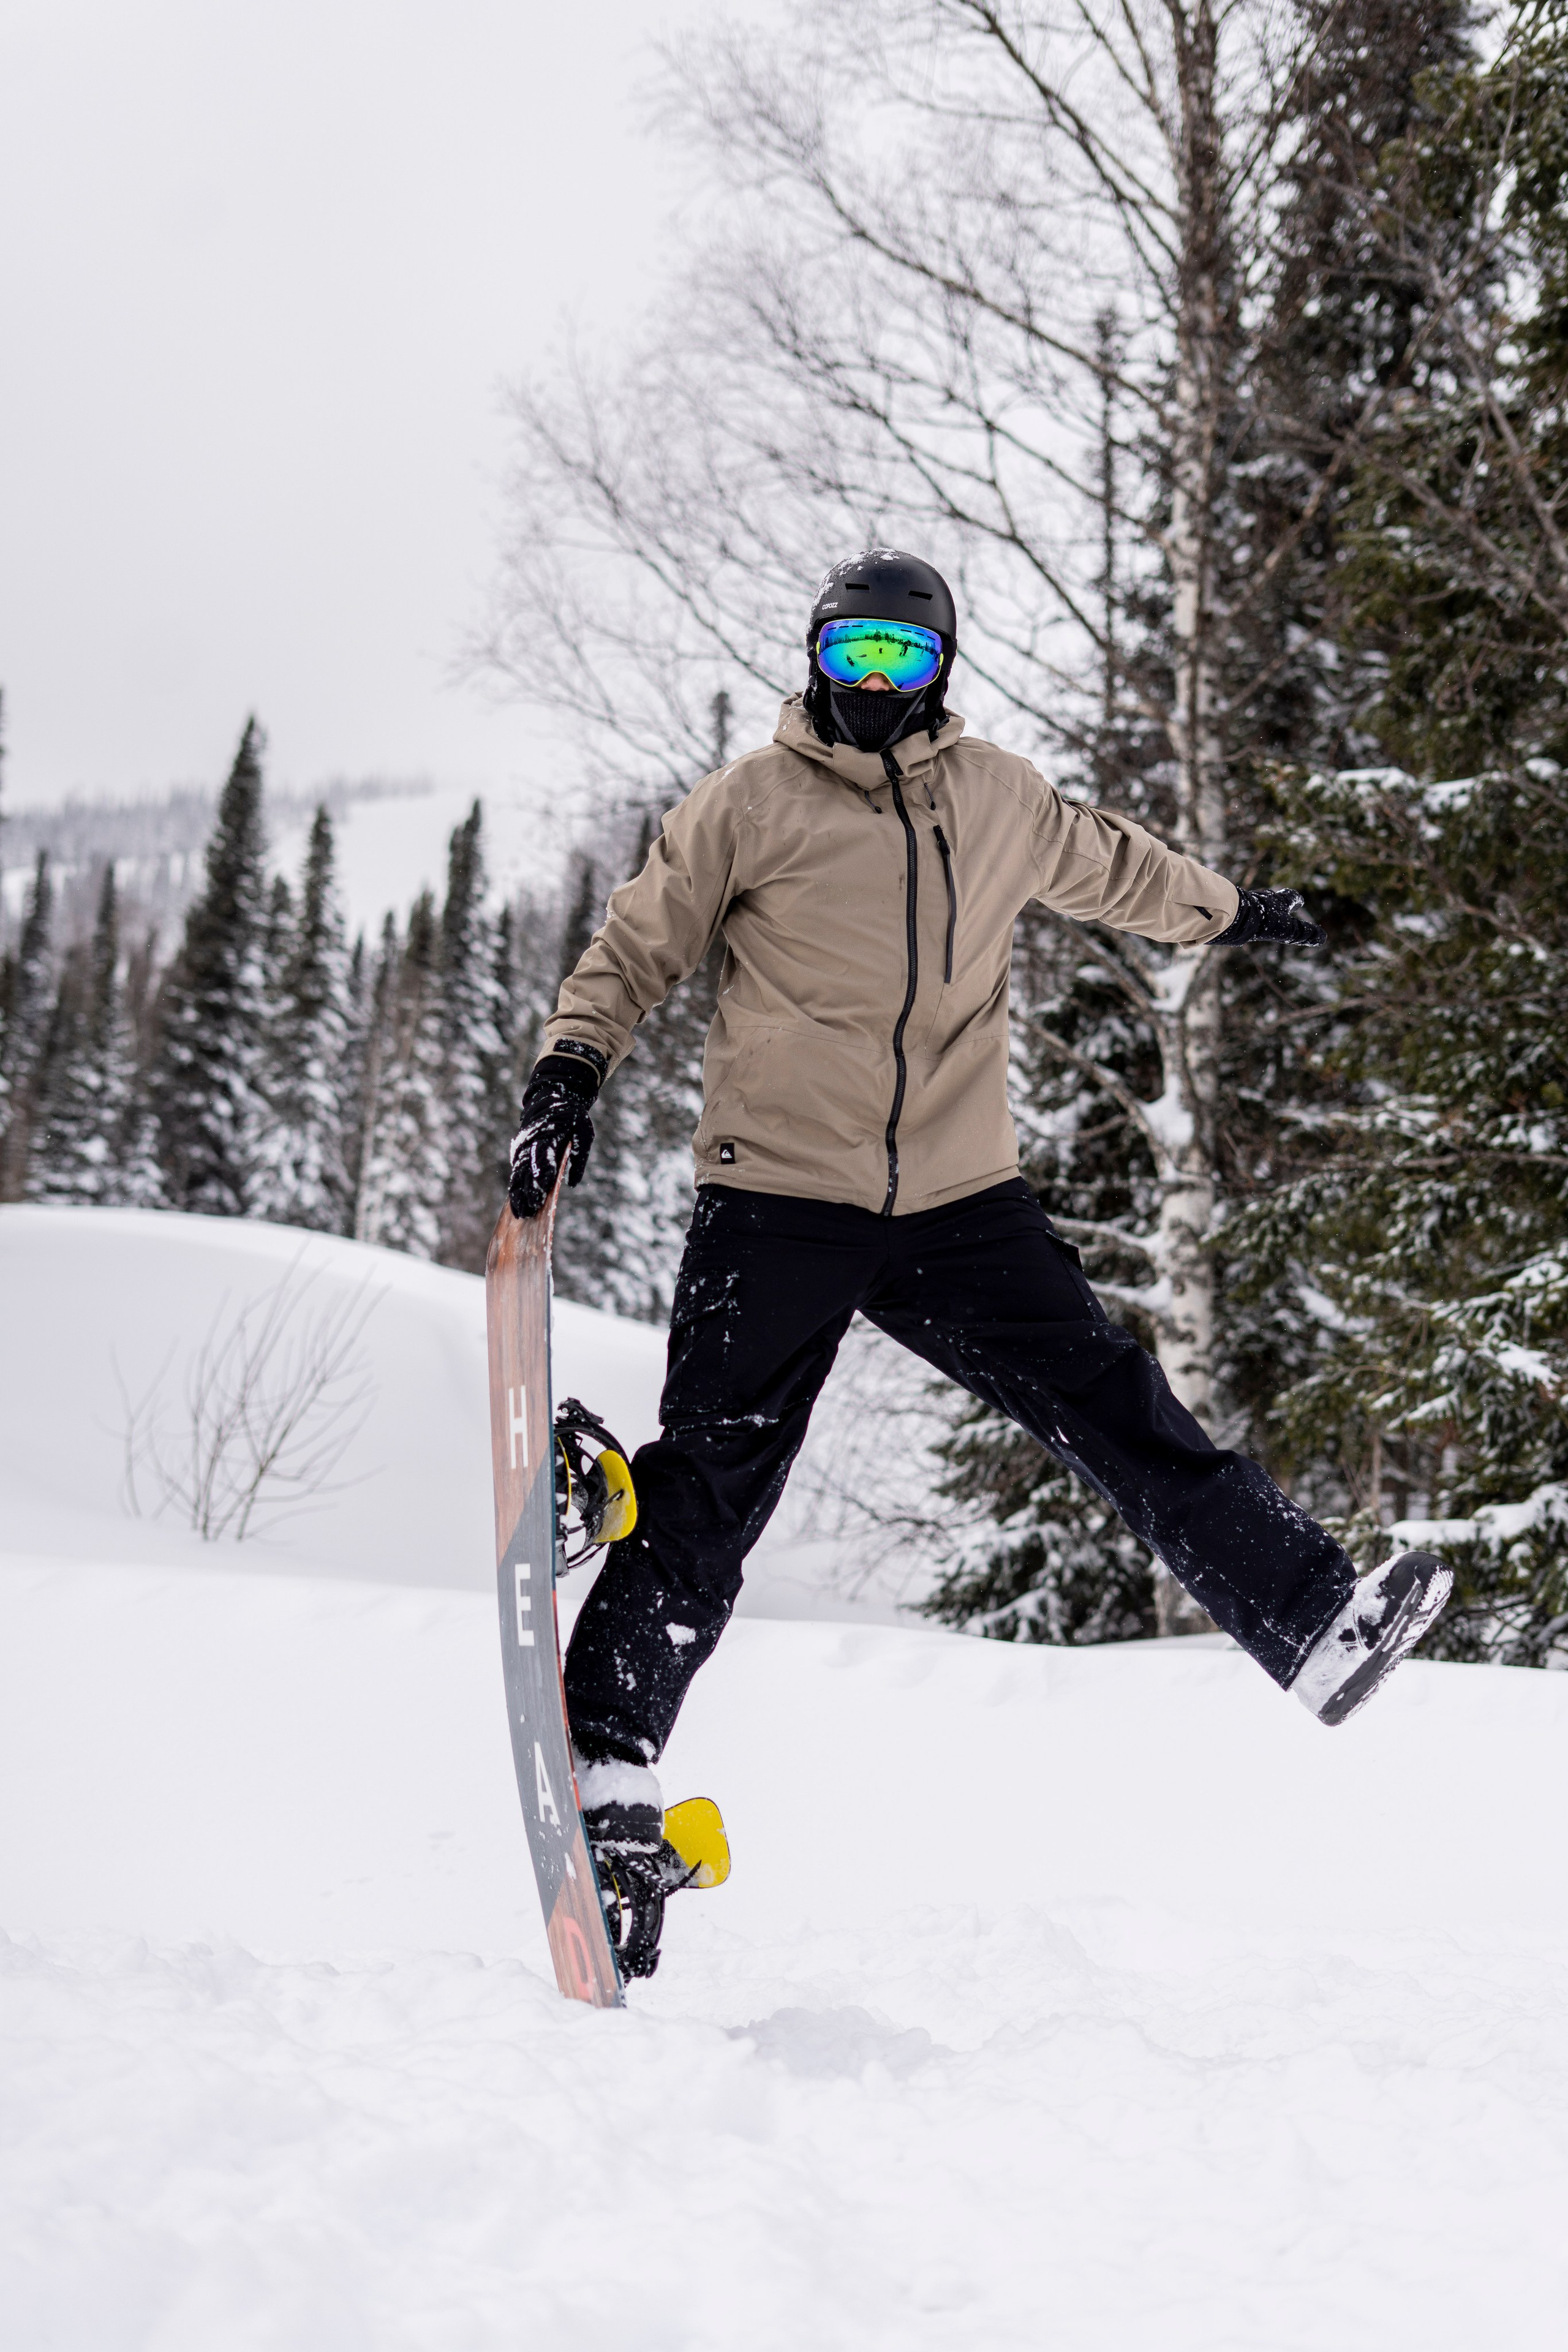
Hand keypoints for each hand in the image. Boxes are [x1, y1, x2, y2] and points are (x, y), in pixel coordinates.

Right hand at [508, 1048, 603, 1217]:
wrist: (552, 1094)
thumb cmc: (573, 1116)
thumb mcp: (584, 1133)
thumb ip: (579, 1157)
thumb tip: (572, 1183)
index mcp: (550, 1138)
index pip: (544, 1164)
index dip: (540, 1182)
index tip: (539, 1199)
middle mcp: (533, 1144)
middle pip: (527, 1173)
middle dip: (526, 1195)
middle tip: (526, 1215)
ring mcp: (525, 1147)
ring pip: (518, 1174)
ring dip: (517, 1194)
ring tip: (517, 1213)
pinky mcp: (521, 1150)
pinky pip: (515, 1170)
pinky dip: (514, 1186)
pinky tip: (514, 1201)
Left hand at [1214, 886, 1325, 948]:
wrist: (1235, 915)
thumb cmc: (1264, 920)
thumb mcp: (1287, 930)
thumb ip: (1303, 933)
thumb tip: (1322, 938)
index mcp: (1278, 902)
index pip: (1290, 898)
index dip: (1295, 899)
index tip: (1299, 901)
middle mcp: (1262, 899)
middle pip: (1271, 898)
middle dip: (1276, 902)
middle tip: (1279, 904)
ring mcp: (1246, 902)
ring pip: (1255, 903)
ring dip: (1259, 908)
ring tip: (1258, 914)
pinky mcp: (1231, 908)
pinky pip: (1239, 909)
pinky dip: (1242, 913)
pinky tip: (1238, 920)